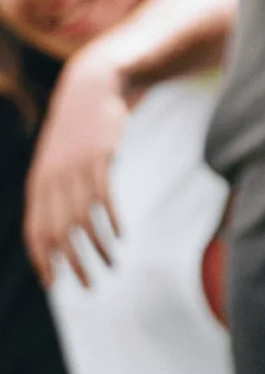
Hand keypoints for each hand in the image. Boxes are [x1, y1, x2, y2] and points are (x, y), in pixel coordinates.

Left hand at [25, 41, 130, 287]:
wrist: (91, 88)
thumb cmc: (76, 132)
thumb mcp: (58, 162)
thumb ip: (55, 191)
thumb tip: (59, 226)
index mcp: (38, 185)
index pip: (34, 233)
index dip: (42, 261)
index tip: (54, 284)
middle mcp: (51, 181)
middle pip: (56, 233)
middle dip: (71, 264)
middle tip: (87, 286)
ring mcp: (75, 169)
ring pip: (82, 220)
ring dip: (97, 248)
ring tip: (111, 265)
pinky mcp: (99, 159)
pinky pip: (104, 199)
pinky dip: (112, 221)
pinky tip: (121, 236)